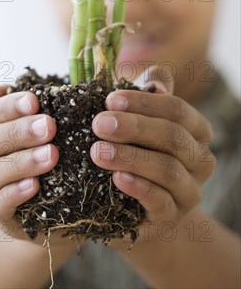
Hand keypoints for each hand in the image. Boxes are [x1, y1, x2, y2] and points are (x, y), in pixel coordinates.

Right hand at [0, 84, 60, 243]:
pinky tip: (35, 185)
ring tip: (51, 155)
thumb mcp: (34, 125)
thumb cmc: (42, 152)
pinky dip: (15, 193)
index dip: (7, 106)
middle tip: (49, 126)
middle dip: (18, 132)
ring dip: (21, 162)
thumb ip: (17, 106)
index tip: (34, 100)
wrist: (51, 204)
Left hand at [90, 67, 215, 237]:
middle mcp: (200, 159)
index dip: (143, 102)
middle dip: (134, 127)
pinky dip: (139, 188)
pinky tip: (117, 178)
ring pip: (168, 170)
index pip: (176, 109)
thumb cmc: (134, 150)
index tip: (109, 99)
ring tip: (98, 151)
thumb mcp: (139, 119)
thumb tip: (157, 81)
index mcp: (195, 130)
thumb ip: (148, 94)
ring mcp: (189, 191)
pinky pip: (161, 202)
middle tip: (98, 124)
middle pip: (173, 137)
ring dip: (131, 157)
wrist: (133, 205)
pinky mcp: (172, 217)